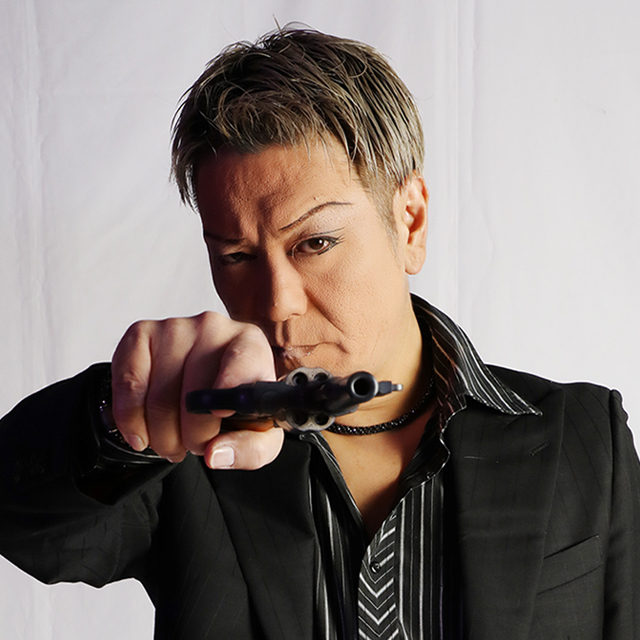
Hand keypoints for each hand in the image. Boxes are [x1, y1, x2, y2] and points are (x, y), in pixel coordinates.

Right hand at [110, 312, 283, 469]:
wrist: (211, 380)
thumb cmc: (237, 403)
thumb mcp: (260, 433)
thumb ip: (250, 448)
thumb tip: (216, 453)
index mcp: (251, 345)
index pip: (242, 362)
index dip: (229, 389)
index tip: (221, 413)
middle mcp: (213, 329)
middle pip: (193, 395)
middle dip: (191, 438)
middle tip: (195, 447)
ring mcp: (174, 328)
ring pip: (158, 397)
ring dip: (161, 436)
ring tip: (172, 441)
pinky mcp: (141, 334)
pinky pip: (127, 385)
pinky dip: (130, 419)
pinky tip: (142, 432)